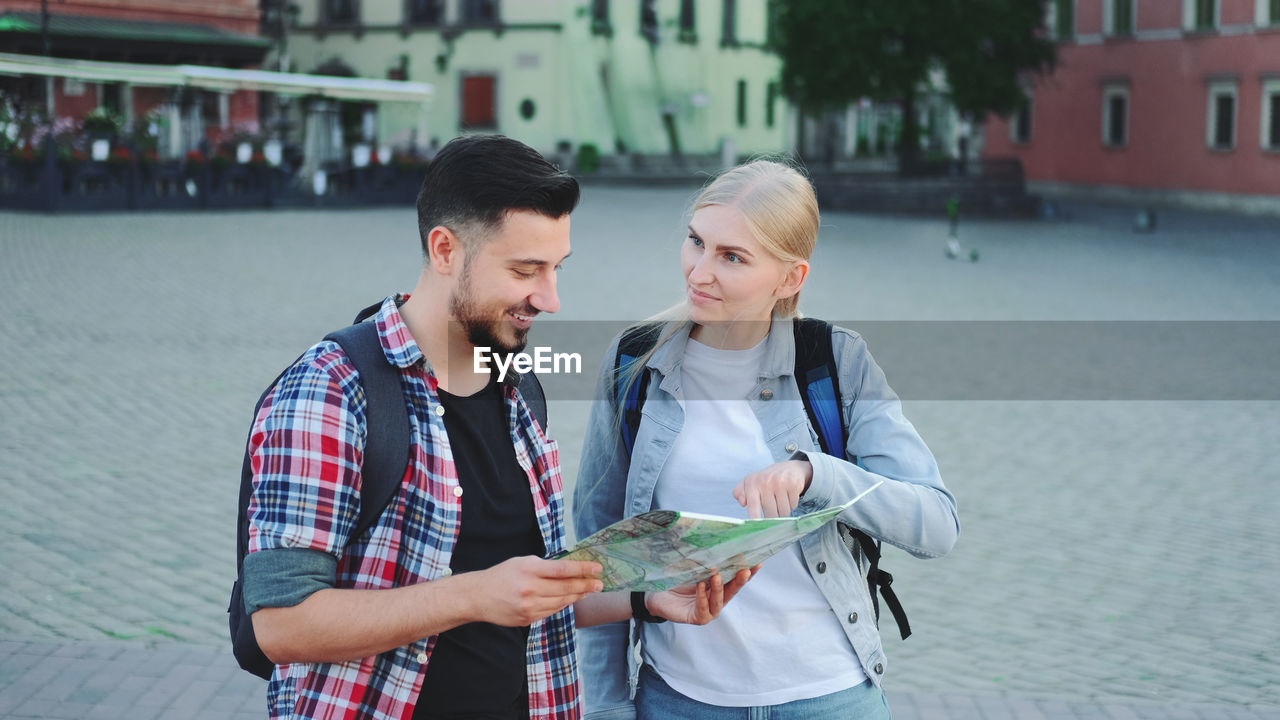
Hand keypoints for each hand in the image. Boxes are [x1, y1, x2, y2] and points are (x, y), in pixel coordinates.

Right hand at [470, 556, 602, 626]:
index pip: (563, 569)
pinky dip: (563, 604)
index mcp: (529, 570)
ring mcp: (530, 607)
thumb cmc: (502, 575)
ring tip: (588, 591)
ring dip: (577, 596)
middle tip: (599, 584)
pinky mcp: (528, 619)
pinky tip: (570, 599)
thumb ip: (545, 566)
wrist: (478, 597)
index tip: (597, 568)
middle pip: (566, 588)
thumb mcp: (522, 562)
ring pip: (562, 602)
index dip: (583, 569)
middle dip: (586, 585)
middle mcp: (530, 589)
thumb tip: (570, 569)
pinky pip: (552, 611)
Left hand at [645, 566, 758, 624]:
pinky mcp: (697, 618)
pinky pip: (702, 608)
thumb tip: (714, 543)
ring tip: (717, 576)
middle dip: (740, 580)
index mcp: (720, 587)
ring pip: (718, 600)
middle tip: (745, 570)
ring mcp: (708, 611)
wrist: (658, 595)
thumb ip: (704, 561)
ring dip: (719, 588)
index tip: (758, 561)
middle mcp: (717, 600)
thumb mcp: (692, 568)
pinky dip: (701, 596)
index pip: (736, 579)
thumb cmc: (677, 580)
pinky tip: (701, 586)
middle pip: (732, 590)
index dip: (748, 572)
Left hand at [732, 460, 812, 518]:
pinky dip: (792, 505)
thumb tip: (742, 502)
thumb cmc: (767, 479)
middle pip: (770, 513)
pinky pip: (793, 505)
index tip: (757, 529)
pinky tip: (788, 497)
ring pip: (783, 512)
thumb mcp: (750, 482)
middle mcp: (766, 482)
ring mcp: (780, 483)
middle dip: (773, 517)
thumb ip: (740, 492)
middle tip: (773, 512)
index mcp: (753, 483)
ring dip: (783, 512)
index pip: (753, 505)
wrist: (790, 468)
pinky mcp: (793, 484)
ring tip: (781, 502)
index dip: (755, 518)